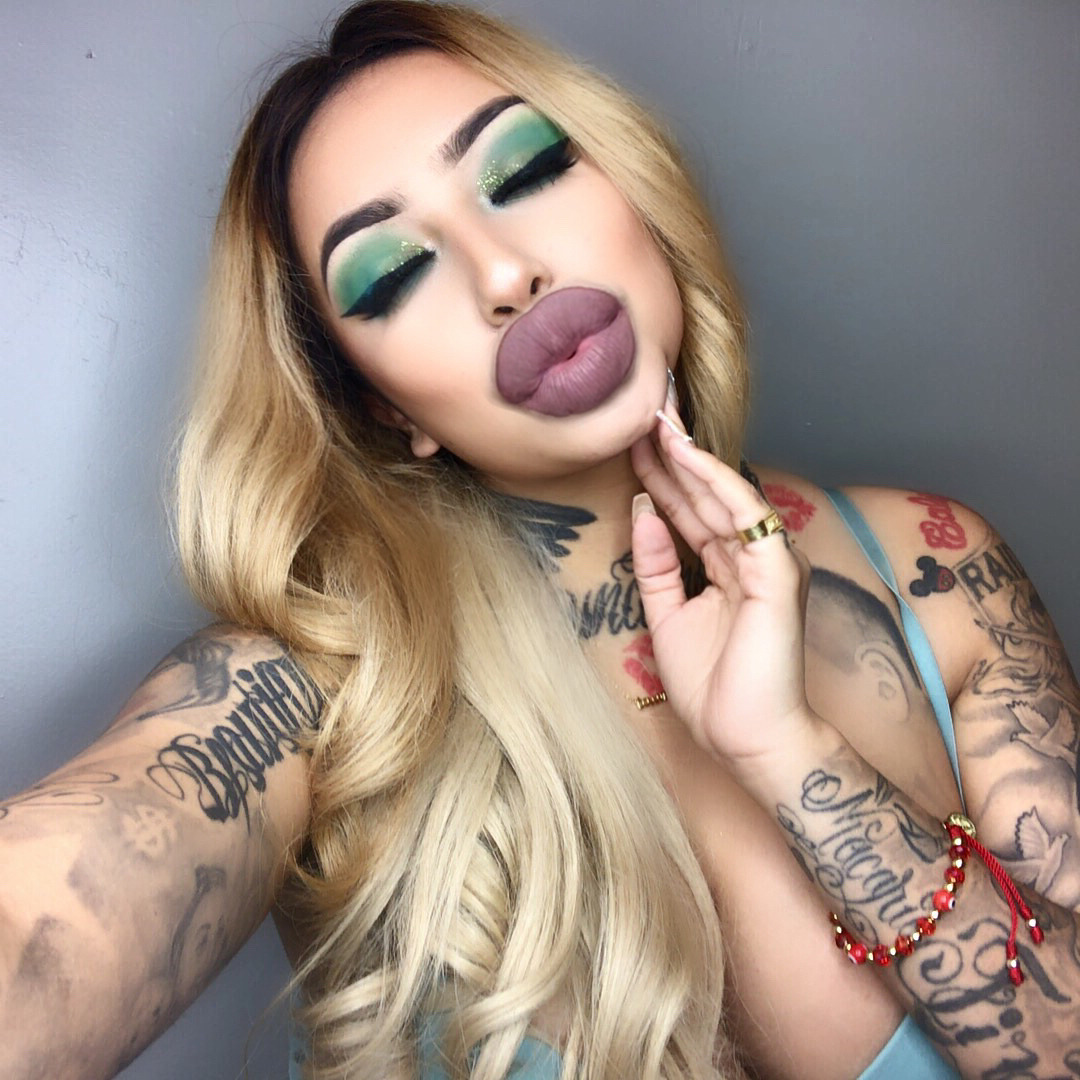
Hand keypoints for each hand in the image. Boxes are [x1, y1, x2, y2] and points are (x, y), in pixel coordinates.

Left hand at [630, 409, 812, 765]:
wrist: (748, 739)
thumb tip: (643, 509)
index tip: (630, 441)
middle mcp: (753, 557)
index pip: (691, 510)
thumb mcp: (667, 616)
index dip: (662, 475)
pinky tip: (683, 453)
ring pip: (724, 493)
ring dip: (689, 453)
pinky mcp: (779, 570)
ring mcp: (770, 561)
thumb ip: (657, 564)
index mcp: (729, 569)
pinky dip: (713, 480)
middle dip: (672, 451)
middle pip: (706, 494)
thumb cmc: (715, 689)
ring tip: (655, 416)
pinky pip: (743, 513)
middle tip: (641, 408)